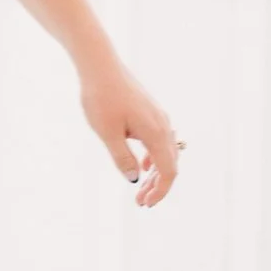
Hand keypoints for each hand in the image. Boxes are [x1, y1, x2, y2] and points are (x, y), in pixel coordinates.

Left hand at [80, 58, 181, 209]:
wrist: (99, 66)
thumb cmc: (101, 98)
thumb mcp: (108, 134)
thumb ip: (122, 158)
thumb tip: (134, 179)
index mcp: (156, 133)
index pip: (168, 171)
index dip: (160, 191)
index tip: (145, 204)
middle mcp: (163, 125)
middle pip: (170, 164)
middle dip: (158, 186)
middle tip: (140, 202)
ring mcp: (158, 117)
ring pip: (165, 152)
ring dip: (155, 173)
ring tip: (140, 188)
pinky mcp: (150, 112)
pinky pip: (158, 141)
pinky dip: (153, 158)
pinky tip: (142, 166)